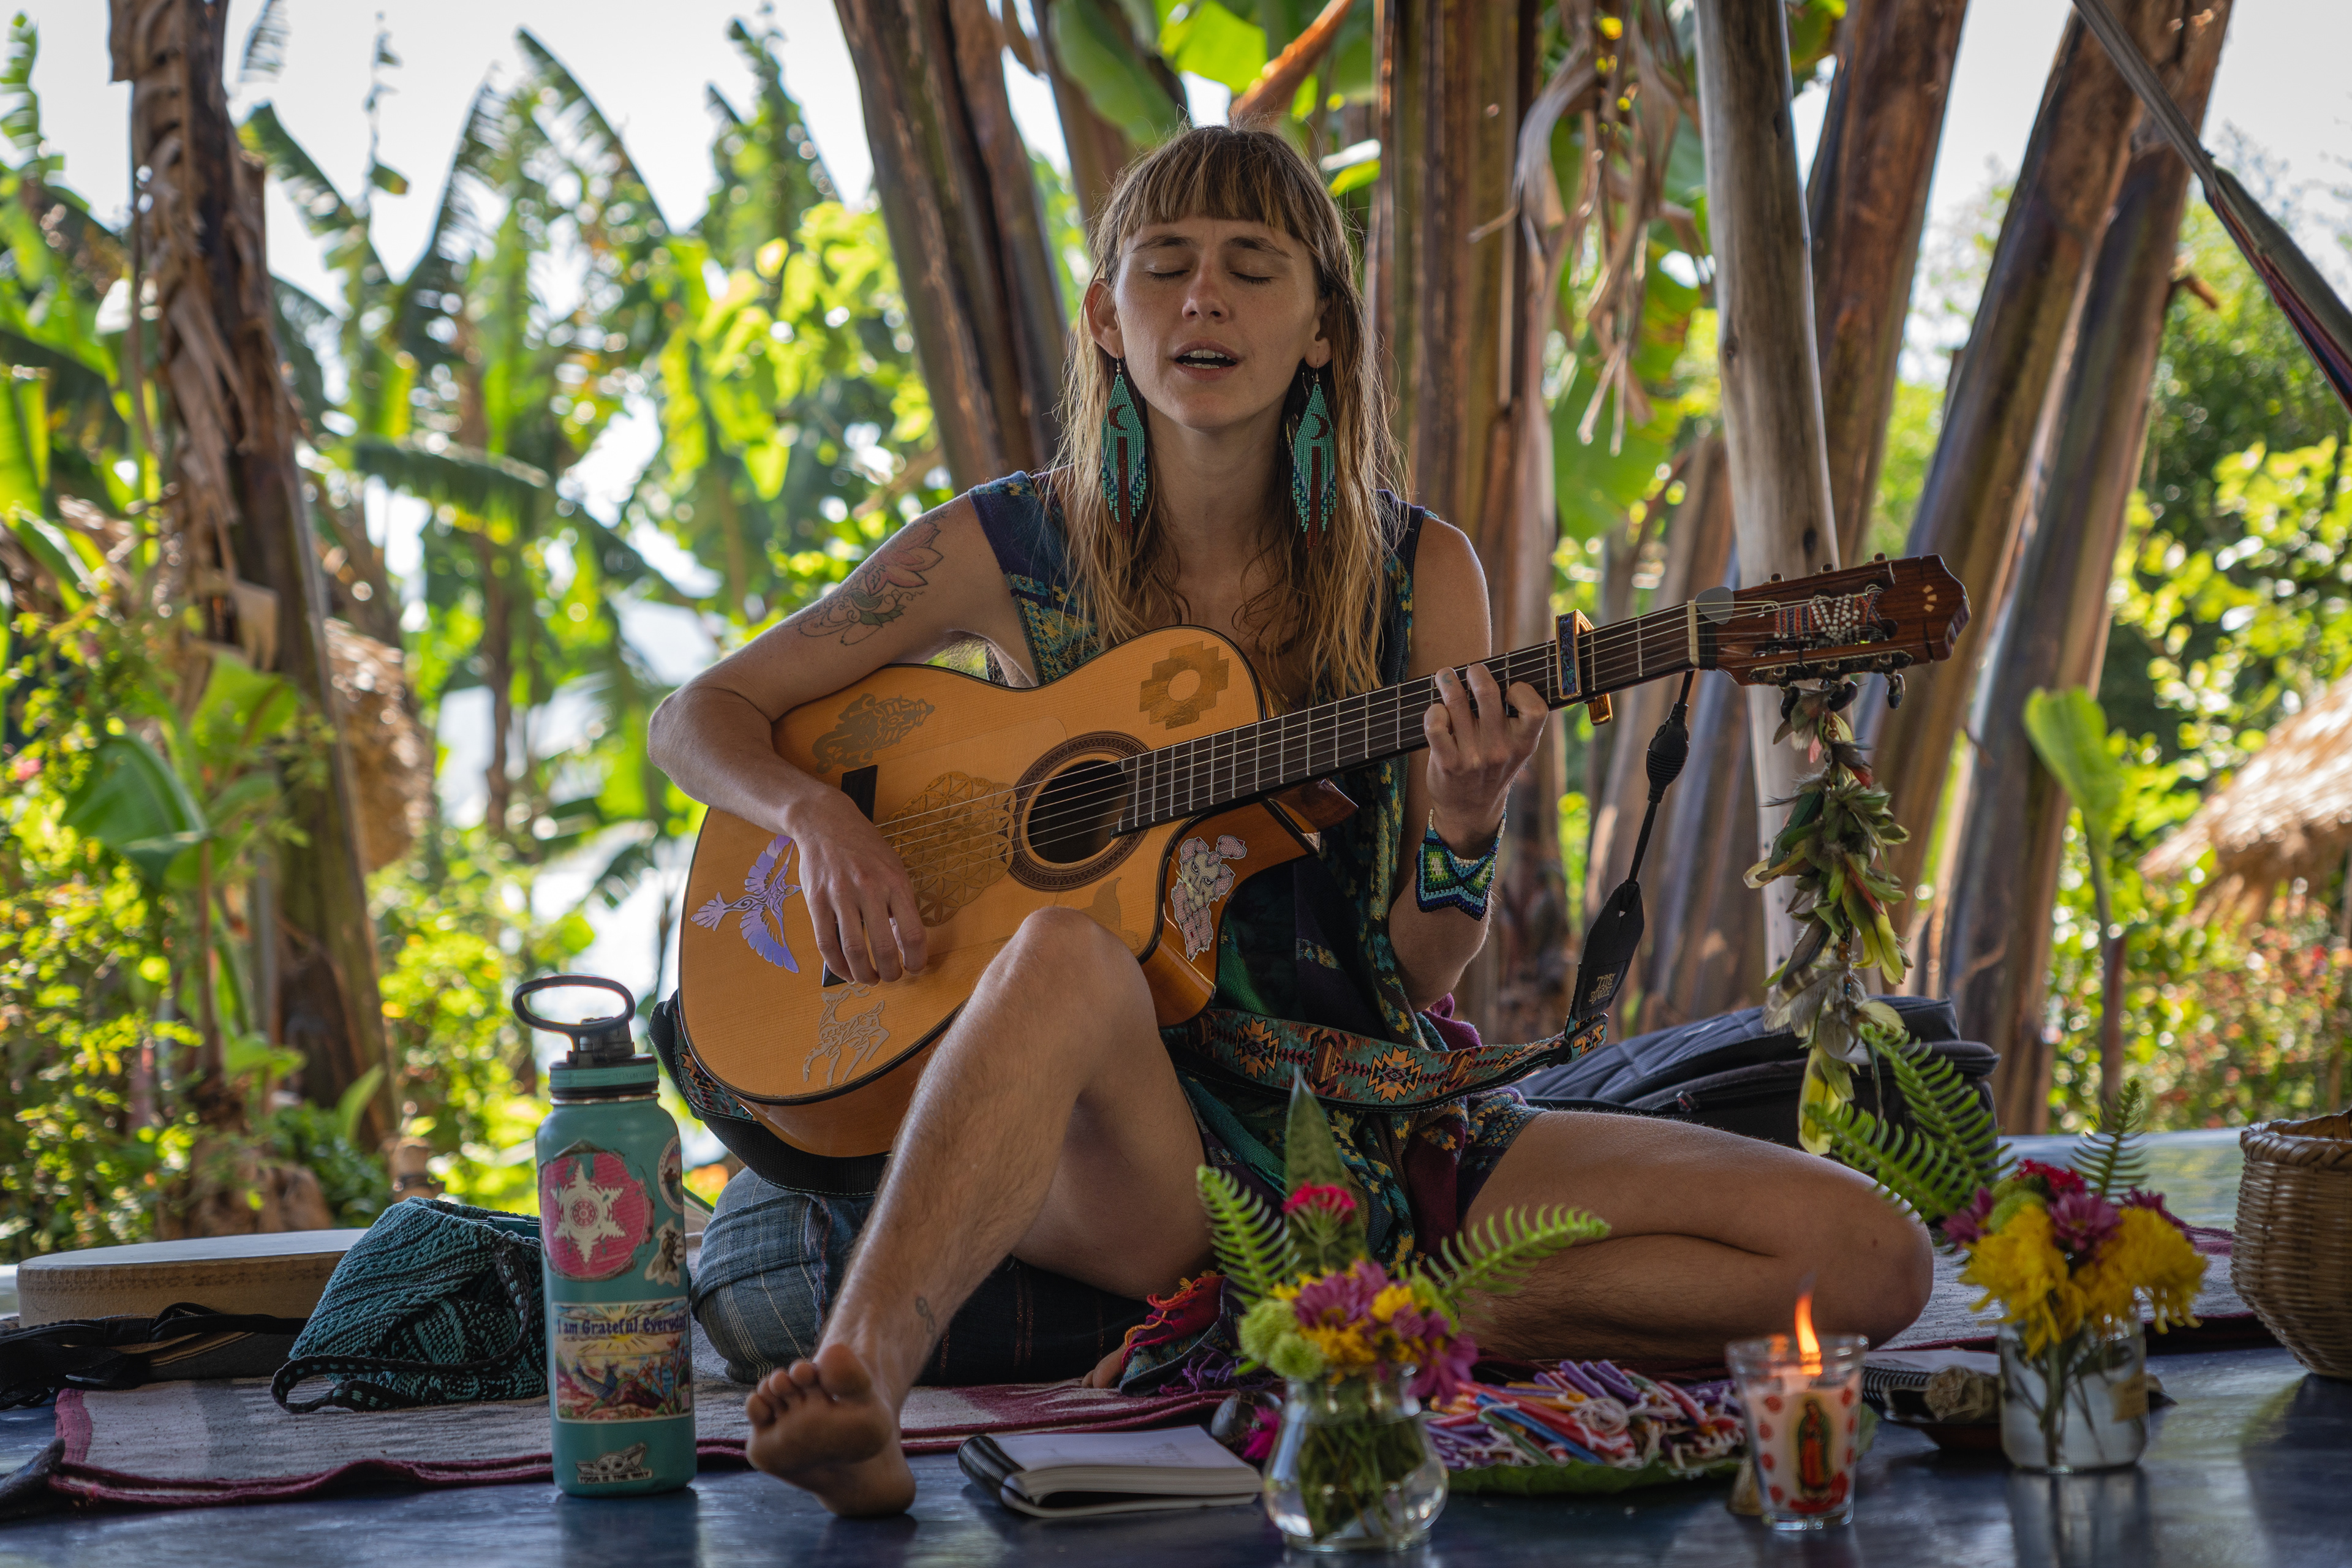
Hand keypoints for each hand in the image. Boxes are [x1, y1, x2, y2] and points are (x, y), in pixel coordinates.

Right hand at [778, 789, 926, 983]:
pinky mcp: (816, 900)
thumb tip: (905, 940)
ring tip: (869, 979)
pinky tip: (845, 971)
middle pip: (884, 947)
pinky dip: (837, 965)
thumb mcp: (893, 867)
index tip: (915, 968)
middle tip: (891, 978)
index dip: (916, 959)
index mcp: (896, 882)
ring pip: (853, 950)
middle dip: (890, 972)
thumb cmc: (865, 848)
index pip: (913, 933)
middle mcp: (870, 889)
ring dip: (863, 974)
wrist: (826, 822)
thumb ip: (900, 901)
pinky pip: (826, 942)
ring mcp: (841, 895)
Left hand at [1421, 664, 1546, 849]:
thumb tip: (1500, 673)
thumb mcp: (1516, 750)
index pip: (1535, 708)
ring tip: (1446, 676)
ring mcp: (1473, 757)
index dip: (1521, 690)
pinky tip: (1437, 710)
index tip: (1509, 687)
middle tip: (1472, 670)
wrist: (1471, 811)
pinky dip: (1433, 711)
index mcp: (1524, 743)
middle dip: (1477, 672)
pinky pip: (1436, 725)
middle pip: (1489, 693)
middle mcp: (1500, 750)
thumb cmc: (1493, 769)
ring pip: (1457, 702)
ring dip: (1448, 681)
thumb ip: (1515, 720)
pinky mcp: (1447, 762)